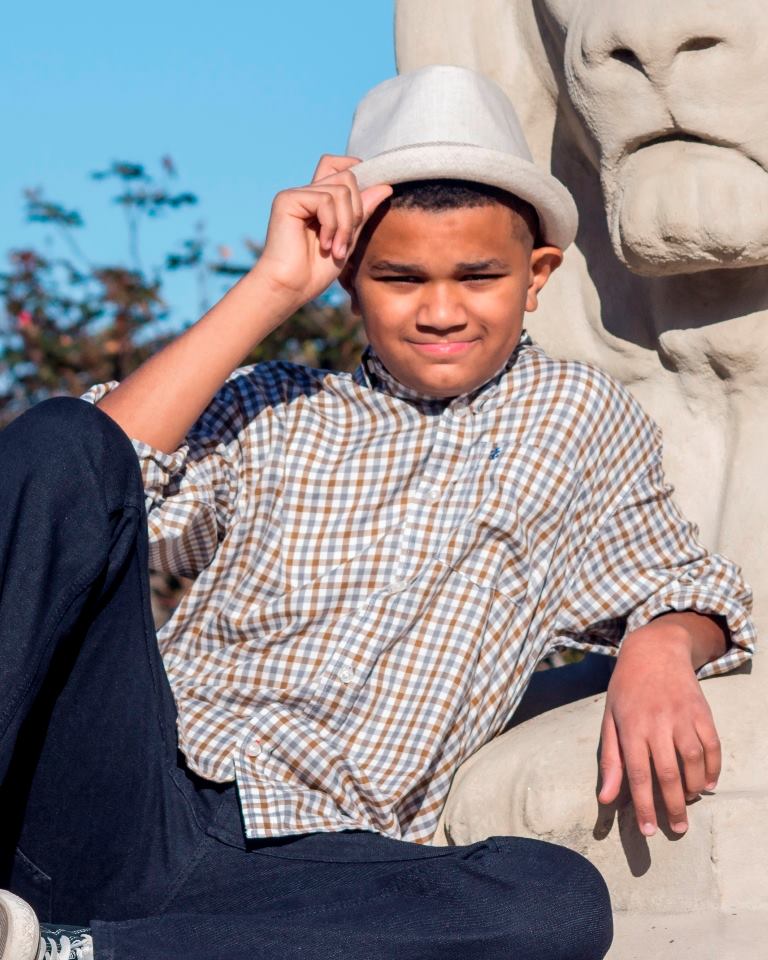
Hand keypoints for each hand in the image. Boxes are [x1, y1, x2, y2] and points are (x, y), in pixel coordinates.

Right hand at [253, 154, 392, 312]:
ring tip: (336, 250)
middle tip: (346, 242)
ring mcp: (297, 194)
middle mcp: (307, 192)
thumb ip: (362, 213)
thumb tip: (385, 186)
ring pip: (341, 191)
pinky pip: (325, 200)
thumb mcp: (348, 240)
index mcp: (320, 201)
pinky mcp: (287, 199)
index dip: (358, 173)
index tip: (368, 201)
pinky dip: (332, 225)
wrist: (291, 288)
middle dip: (356, 211)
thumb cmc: (315, 271)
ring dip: (346, 225)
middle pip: (347, 177)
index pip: (341, 167)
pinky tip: (324, 245)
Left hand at [597, 615, 722, 835]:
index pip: (637, 773)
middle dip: (673, 806)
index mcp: (630, 726)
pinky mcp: (702, 711)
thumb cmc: (626, 689)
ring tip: (688, 802)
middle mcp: (657, 722)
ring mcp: (682, 716)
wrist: (654, 651)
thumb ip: (610, 760)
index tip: (649, 832)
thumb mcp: (610, 720)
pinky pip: (713, 746)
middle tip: (678, 829)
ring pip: (694, 761)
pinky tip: (708, 784)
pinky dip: (713, 768)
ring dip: (694, 788)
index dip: (643, 805)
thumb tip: (606, 799)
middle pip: (668, 772)